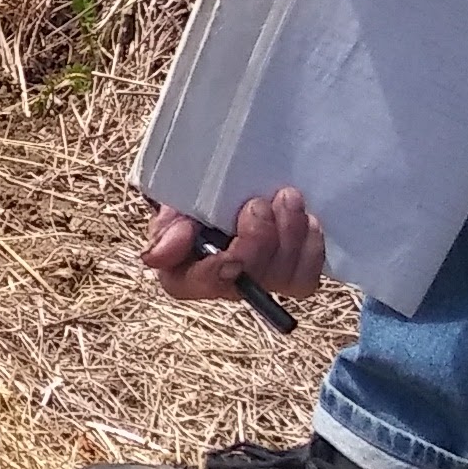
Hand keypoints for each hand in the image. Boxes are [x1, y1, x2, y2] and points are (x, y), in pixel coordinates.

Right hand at [140, 188, 323, 311]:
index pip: (196, 284)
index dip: (216, 273)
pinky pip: (308, 275)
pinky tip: (305, 219)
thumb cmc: (200, 195)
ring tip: (287, 198)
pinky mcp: (292, 272)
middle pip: (248, 281)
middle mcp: (226, 284)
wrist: (233, 184)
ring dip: (289, 236)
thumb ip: (167, 229)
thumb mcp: (175, 204)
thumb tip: (155, 258)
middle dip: (259, 241)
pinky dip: (311, 246)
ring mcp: (262, 280)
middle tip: (258, 203)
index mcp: (186, 271)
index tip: (230, 256)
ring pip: (283, 279)